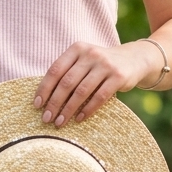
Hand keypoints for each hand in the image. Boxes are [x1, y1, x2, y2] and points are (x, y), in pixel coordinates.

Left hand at [34, 40, 161, 127]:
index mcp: (77, 49)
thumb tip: (44, 98)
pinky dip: (88, 110)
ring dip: (68, 109)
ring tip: (59, 123)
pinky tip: (79, 119)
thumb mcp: (84, 61)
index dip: (44, 88)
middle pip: (66, 82)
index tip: (37, 105)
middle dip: (54, 102)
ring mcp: (105, 65)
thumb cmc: (100, 65)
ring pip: (81, 91)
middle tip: (46, 119)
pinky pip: (99, 97)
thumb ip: (68, 72)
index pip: (55, 70)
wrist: (134, 59)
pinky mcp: (118, 77)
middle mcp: (90, 54)